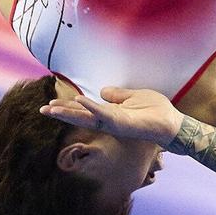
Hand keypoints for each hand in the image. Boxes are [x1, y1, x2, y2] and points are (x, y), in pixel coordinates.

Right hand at [40, 87, 183, 144]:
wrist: (174, 123)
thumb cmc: (157, 110)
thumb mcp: (134, 96)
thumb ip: (118, 94)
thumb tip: (103, 91)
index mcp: (110, 114)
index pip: (85, 111)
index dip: (69, 107)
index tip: (51, 103)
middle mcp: (109, 120)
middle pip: (80, 116)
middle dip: (61, 113)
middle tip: (41, 110)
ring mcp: (115, 123)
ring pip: (87, 117)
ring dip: (69, 112)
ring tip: (51, 108)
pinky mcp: (123, 123)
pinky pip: (104, 114)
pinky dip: (92, 107)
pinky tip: (79, 102)